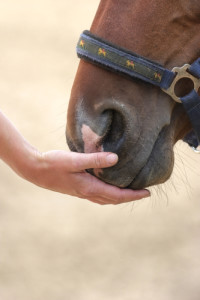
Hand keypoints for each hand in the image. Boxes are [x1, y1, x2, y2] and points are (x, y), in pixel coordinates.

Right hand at [32, 151, 149, 204]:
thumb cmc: (54, 163)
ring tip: (130, 192)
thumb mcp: (75, 160)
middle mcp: (87, 193)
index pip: (117, 195)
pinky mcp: (77, 189)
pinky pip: (98, 195)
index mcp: (89, 187)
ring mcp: (82, 192)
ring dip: (119, 197)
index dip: (133, 195)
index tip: (147, 193)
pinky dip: (108, 195)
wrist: (35, 170)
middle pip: (113, 199)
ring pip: (106, 199)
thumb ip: (95, 160)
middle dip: (129, 197)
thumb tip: (115, 159)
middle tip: (143, 193)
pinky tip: (109, 188)